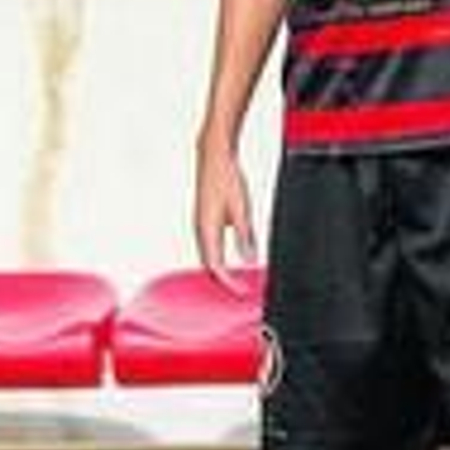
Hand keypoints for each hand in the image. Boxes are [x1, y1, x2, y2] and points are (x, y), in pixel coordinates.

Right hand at [194, 142, 257, 287]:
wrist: (214, 157)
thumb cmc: (226, 179)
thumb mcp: (242, 209)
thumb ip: (245, 236)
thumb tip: (249, 259)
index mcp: (207, 230)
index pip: (216, 267)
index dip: (228, 283)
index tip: (241, 292)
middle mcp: (200, 230)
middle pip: (209, 265)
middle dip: (224, 281)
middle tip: (240, 291)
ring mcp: (200, 225)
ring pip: (208, 256)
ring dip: (220, 270)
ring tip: (236, 279)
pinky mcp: (204, 219)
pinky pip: (209, 245)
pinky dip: (219, 257)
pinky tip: (230, 257)